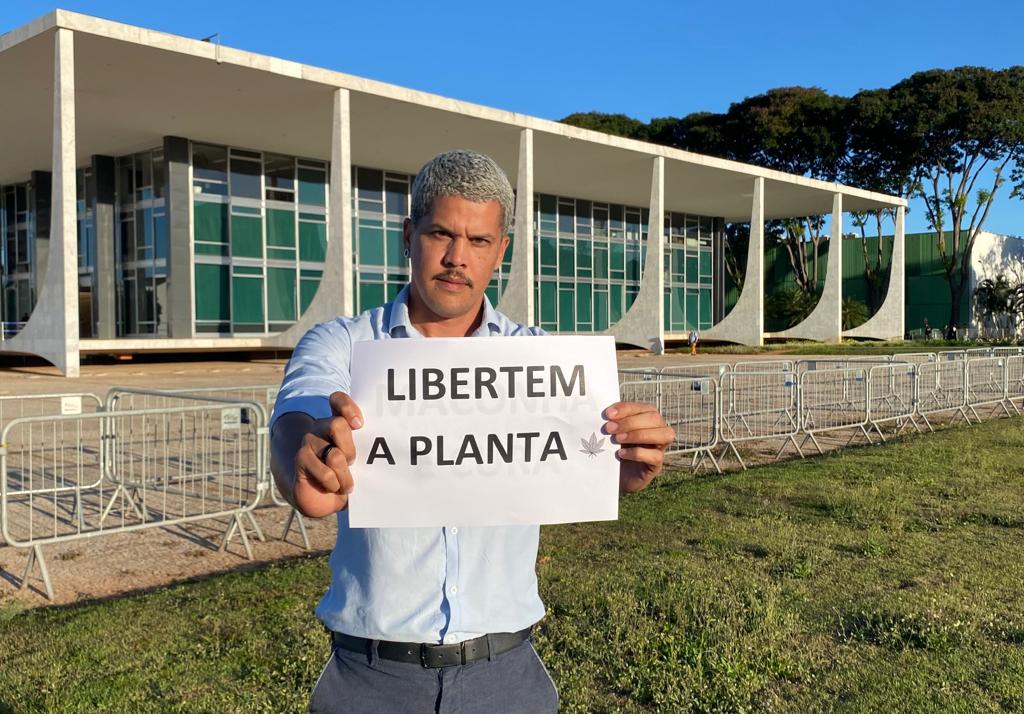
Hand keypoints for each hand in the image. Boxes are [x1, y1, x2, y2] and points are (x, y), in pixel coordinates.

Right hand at [292, 392, 363, 517]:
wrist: (322, 498)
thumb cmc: (346, 474)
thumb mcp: (360, 460)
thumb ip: (366, 448)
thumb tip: (384, 447)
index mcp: (338, 421)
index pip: (338, 400)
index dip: (348, 408)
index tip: (359, 425)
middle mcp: (322, 426)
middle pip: (337, 425)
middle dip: (350, 449)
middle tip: (353, 463)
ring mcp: (310, 441)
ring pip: (334, 454)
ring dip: (345, 474)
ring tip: (347, 485)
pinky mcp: (301, 458)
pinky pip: (326, 472)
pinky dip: (334, 484)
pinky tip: (334, 487)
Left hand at [603, 401, 674, 493]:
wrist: (613, 475)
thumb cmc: (613, 448)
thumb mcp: (612, 433)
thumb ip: (613, 421)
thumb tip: (607, 414)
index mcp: (648, 418)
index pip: (642, 408)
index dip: (626, 409)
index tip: (608, 414)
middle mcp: (658, 430)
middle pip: (654, 418)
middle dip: (630, 422)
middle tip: (609, 428)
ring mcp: (660, 447)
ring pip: (663, 434)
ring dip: (638, 435)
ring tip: (616, 439)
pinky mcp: (657, 464)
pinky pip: (655, 456)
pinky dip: (637, 453)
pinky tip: (621, 454)